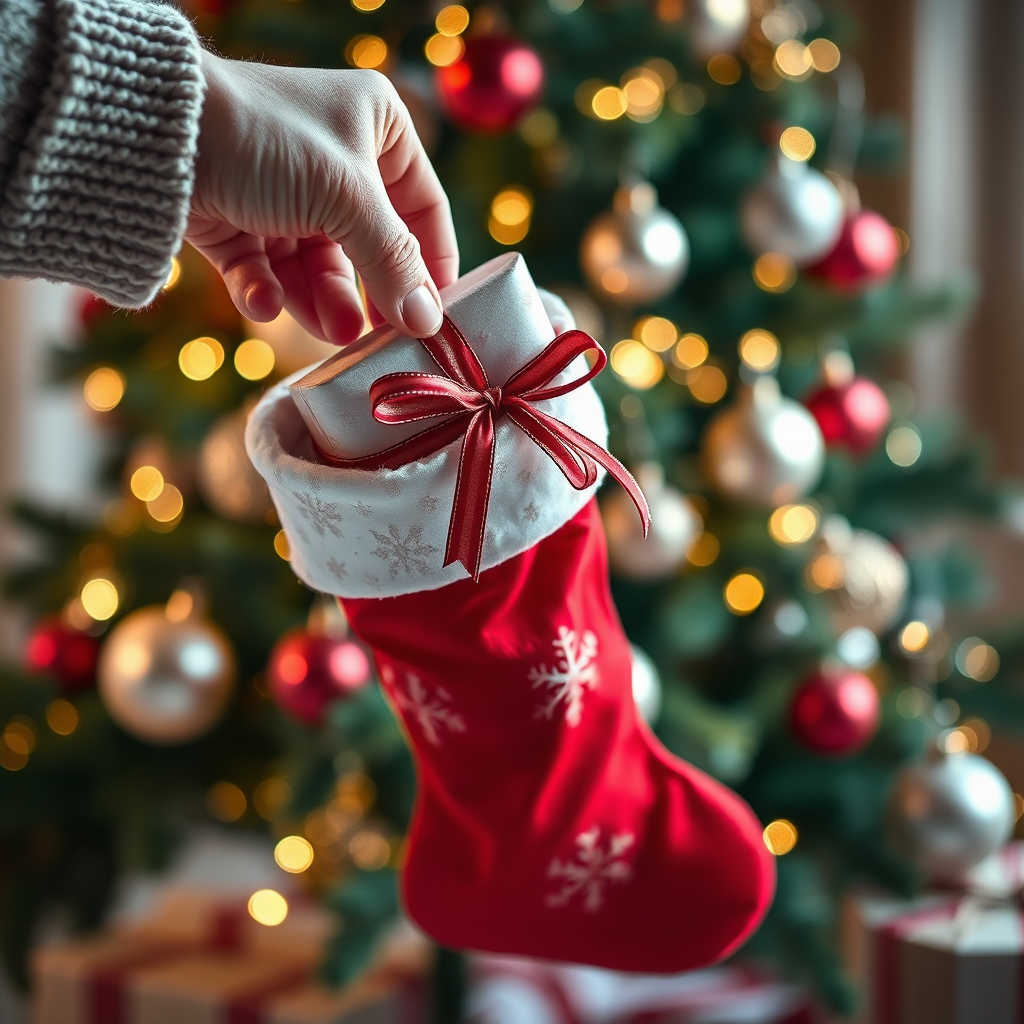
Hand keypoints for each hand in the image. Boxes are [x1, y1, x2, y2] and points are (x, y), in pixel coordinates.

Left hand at [187, 52, 457, 343]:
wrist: (152, 132)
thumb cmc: (267, 141)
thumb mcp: (347, 199)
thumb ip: (393, 263)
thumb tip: (430, 322)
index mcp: (375, 128)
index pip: (423, 207)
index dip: (432, 264)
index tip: (435, 317)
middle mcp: (333, 156)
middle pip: (368, 246)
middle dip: (368, 294)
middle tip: (380, 340)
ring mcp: (283, 191)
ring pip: (316, 265)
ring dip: (322, 303)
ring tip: (333, 335)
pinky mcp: (236, 219)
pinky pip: (265, 268)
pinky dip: (266, 291)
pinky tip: (263, 302)